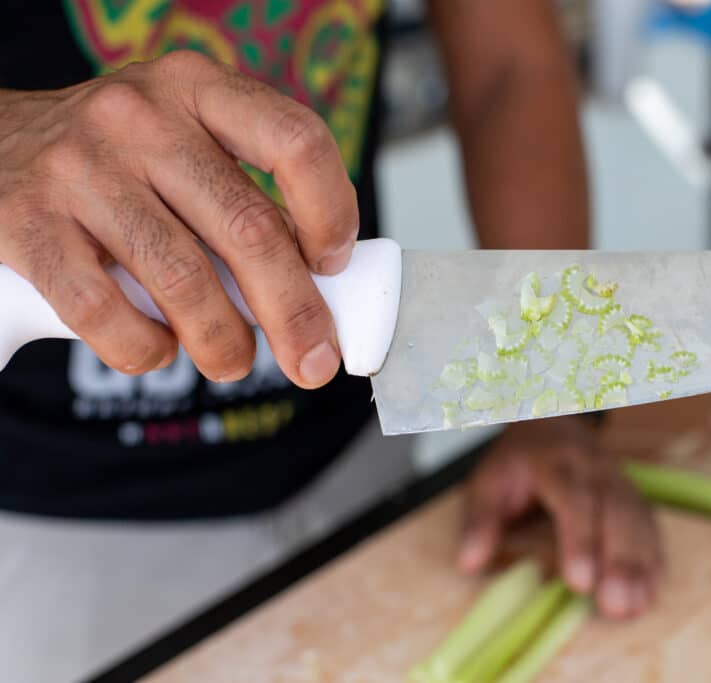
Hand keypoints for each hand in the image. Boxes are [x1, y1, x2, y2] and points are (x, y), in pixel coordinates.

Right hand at [0, 52, 357, 386]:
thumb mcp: (187, 144)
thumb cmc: (119, 159)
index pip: (296, 142)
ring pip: (182, 278)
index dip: (331, 213)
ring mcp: (80, 167)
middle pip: (248, 228)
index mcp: (199, 89)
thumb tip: (317, 286)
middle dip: (294, 313)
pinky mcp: (27, 222)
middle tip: (312, 361)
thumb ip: (246, 196)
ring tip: (232, 362)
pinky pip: (102, 310)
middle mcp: (142, 117)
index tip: (334, 266)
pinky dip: (143, 348)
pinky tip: (157, 351)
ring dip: (223, 342)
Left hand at [458, 416, 662, 618]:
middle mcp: (595, 469)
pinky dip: (652, 559)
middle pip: (615, 513)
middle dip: (619, 562)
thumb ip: (479, 520)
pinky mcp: (633, 496)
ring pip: (637, 521)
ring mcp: (619, 481)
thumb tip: (470, 562)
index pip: (574, 499)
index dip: (580, 541)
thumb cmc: (517, 461)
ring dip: (639, 566)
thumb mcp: (486, 481)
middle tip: (615, 607)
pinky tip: (650, 592)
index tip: (580, 583)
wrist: (550, 422)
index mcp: (558, 462)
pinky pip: (649, 526)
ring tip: (634, 609)